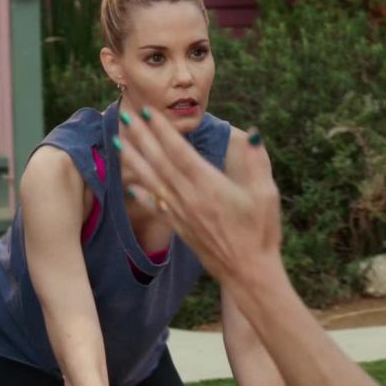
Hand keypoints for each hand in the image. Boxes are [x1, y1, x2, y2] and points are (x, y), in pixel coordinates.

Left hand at [116, 106, 281, 283]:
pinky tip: (131, 184)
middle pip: (160, 162)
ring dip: (134, 160)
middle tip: (126, 116)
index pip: (179, 152)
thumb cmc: (261, 233)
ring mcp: (182, 213)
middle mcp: (189, 198)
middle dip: (142, 138)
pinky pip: (156, 206)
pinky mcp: (180, 228)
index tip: (149, 112)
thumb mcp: (266, 194)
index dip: (163, 131)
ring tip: (119, 141)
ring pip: (152, 181)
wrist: (248, 272)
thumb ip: (258, 163)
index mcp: (209, 186)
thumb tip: (254, 133)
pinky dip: (142, 193)